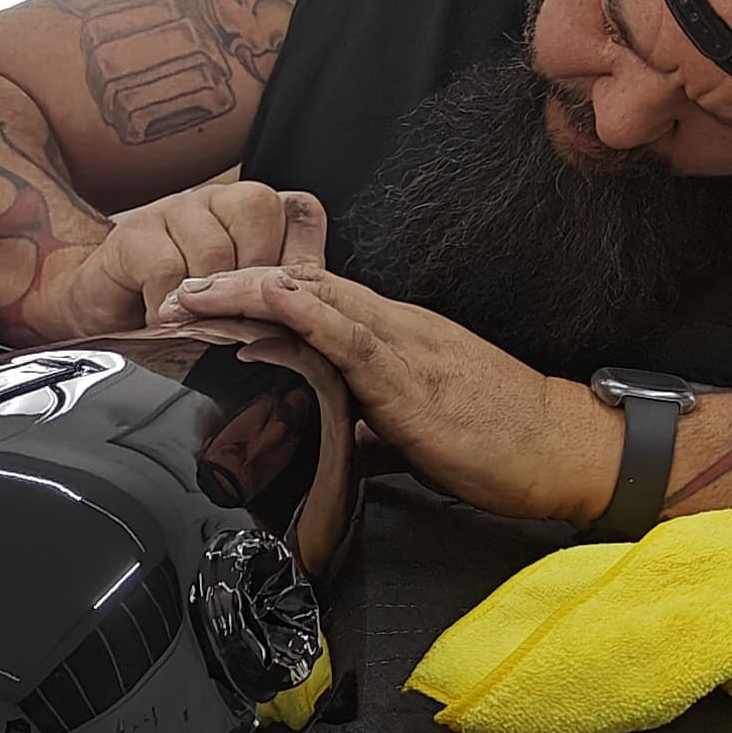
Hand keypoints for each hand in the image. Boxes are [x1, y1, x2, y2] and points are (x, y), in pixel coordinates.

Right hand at [49, 180, 328, 335]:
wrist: (104, 319)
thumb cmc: (184, 318)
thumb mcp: (243, 311)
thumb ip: (281, 301)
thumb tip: (318, 318)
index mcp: (257, 216)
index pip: (300, 214)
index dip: (295, 265)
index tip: (283, 311)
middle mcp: (220, 202)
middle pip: (259, 215)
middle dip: (252, 280)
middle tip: (238, 324)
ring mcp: (176, 210)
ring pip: (214, 245)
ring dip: (207, 301)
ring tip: (196, 330)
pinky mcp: (135, 233)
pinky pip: (167, 267)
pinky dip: (169, 307)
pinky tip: (163, 324)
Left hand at [154, 263, 622, 525]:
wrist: (562, 448)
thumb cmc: (499, 442)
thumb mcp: (414, 431)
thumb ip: (368, 426)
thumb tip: (329, 441)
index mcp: (391, 337)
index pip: (309, 299)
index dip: (250, 296)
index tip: (198, 306)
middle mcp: (392, 326)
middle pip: (297, 284)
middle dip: (229, 284)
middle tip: (169, 294)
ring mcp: (401, 344)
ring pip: (312, 297)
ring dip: (245, 291)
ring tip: (188, 295)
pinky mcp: (411, 375)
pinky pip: (349, 333)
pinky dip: (301, 313)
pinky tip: (263, 302)